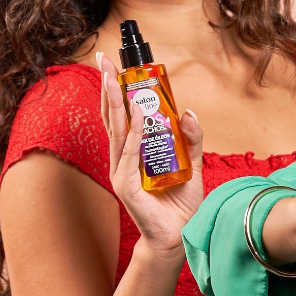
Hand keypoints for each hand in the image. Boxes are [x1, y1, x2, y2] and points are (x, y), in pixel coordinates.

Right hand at [98, 52, 206, 256]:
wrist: (178, 236)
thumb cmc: (180, 203)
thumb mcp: (192, 163)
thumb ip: (191, 138)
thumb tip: (188, 111)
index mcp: (133, 151)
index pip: (121, 115)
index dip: (116, 90)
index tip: (112, 65)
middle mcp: (122, 158)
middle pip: (111, 116)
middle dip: (107, 86)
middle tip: (104, 59)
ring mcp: (120, 171)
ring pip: (116, 129)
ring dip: (114, 101)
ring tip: (112, 76)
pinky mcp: (125, 184)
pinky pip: (129, 152)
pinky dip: (133, 132)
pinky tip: (137, 113)